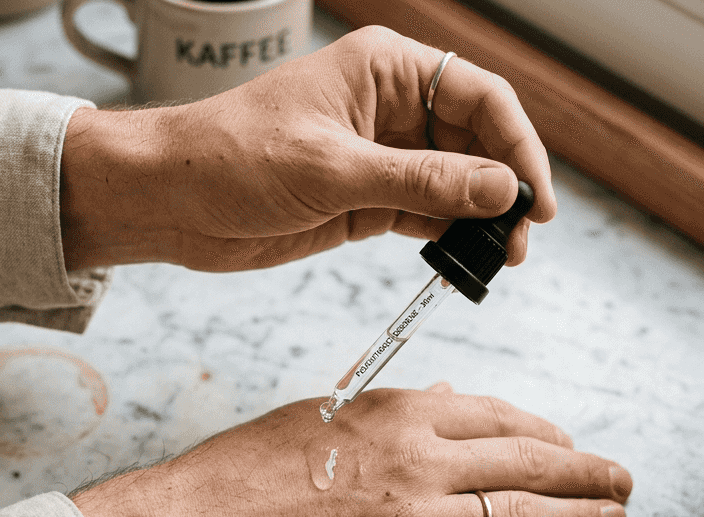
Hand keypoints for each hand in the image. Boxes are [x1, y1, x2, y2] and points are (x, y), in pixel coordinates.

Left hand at [59, 26, 555, 272]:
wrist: (169, 199)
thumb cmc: (230, 156)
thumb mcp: (332, 169)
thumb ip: (420, 181)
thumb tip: (499, 189)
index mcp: (385, 70)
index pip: (479, 97)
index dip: (518, 145)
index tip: (534, 197)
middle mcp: (392, 108)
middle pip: (477, 141)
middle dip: (504, 188)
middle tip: (521, 240)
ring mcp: (381, 156)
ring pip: (456, 183)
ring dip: (480, 219)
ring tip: (500, 259)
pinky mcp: (366, 199)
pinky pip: (426, 214)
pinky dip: (448, 236)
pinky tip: (462, 259)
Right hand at [72, 388, 630, 516]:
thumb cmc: (245, 470)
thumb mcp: (322, 415)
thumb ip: (389, 402)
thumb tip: (443, 393)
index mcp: (399, 413)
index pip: (499, 417)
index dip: (547, 434)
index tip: (570, 444)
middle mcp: (420, 462)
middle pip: (529, 465)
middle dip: (587, 473)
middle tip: (623, 481)